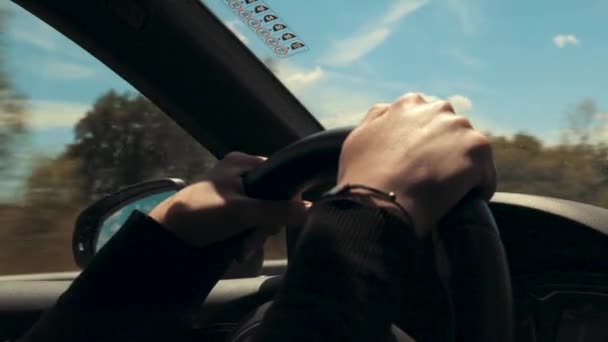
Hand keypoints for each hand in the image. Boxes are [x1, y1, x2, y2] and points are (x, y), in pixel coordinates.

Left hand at [149, 152, 305, 254]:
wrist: (165, 236)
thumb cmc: (201, 214)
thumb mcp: (242, 213)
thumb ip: (277, 210)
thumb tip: (310, 209)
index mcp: (242, 162)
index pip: (280, 174)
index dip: (286, 198)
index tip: (280, 219)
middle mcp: (240, 174)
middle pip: (273, 198)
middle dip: (266, 223)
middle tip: (254, 237)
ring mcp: (233, 194)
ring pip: (261, 214)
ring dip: (255, 234)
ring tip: (242, 248)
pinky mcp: (227, 212)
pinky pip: (249, 223)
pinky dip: (246, 237)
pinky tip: (238, 249)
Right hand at [338, 92, 495, 236]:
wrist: (379, 203)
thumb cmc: (363, 177)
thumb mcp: (358, 137)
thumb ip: (377, 119)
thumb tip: (387, 111)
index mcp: (409, 104)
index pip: (427, 120)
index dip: (423, 144)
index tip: (417, 162)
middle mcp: (437, 109)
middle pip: (452, 132)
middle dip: (445, 152)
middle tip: (431, 178)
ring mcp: (459, 128)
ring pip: (470, 152)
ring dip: (462, 169)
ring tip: (445, 193)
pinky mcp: (478, 150)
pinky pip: (486, 174)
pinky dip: (478, 188)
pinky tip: (461, 202)